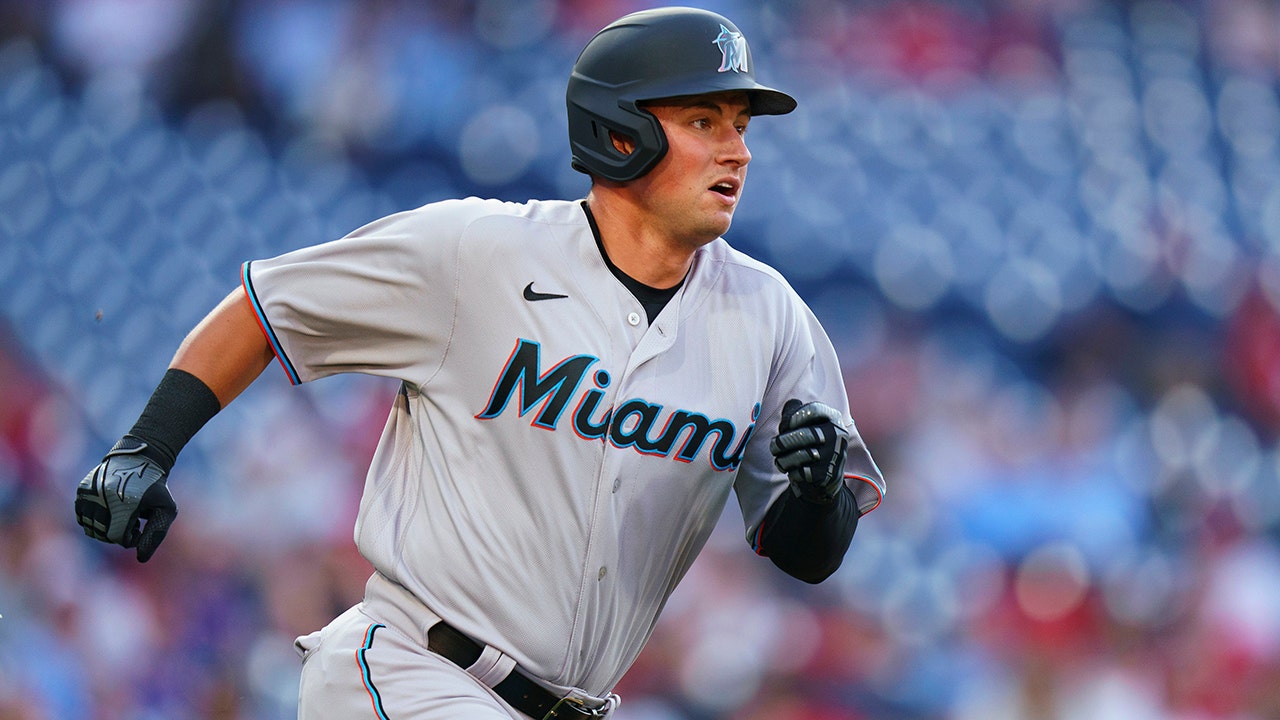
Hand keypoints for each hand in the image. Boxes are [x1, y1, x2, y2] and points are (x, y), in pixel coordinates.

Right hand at [75, 436, 177, 562]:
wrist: (140, 459)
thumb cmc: (156, 488)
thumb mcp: (166, 510)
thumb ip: (155, 535)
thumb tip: (141, 560)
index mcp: (124, 502)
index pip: (118, 537)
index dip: (130, 538)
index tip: (139, 528)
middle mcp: (103, 497)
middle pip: (103, 534)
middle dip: (118, 532)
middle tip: (132, 520)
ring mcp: (89, 493)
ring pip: (91, 528)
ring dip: (106, 526)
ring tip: (121, 513)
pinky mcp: (82, 490)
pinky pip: (82, 517)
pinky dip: (95, 519)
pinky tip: (110, 508)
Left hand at [769, 399, 848, 504]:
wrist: (826, 477)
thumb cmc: (811, 445)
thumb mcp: (806, 425)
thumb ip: (795, 412)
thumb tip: (790, 404)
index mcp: (833, 418)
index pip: (813, 410)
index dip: (794, 417)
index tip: (786, 427)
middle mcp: (838, 435)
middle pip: (803, 435)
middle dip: (782, 442)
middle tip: (774, 447)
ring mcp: (834, 456)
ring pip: (800, 455)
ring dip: (783, 459)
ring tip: (780, 460)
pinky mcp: (828, 474)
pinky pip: (801, 472)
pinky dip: (791, 473)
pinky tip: (792, 472)